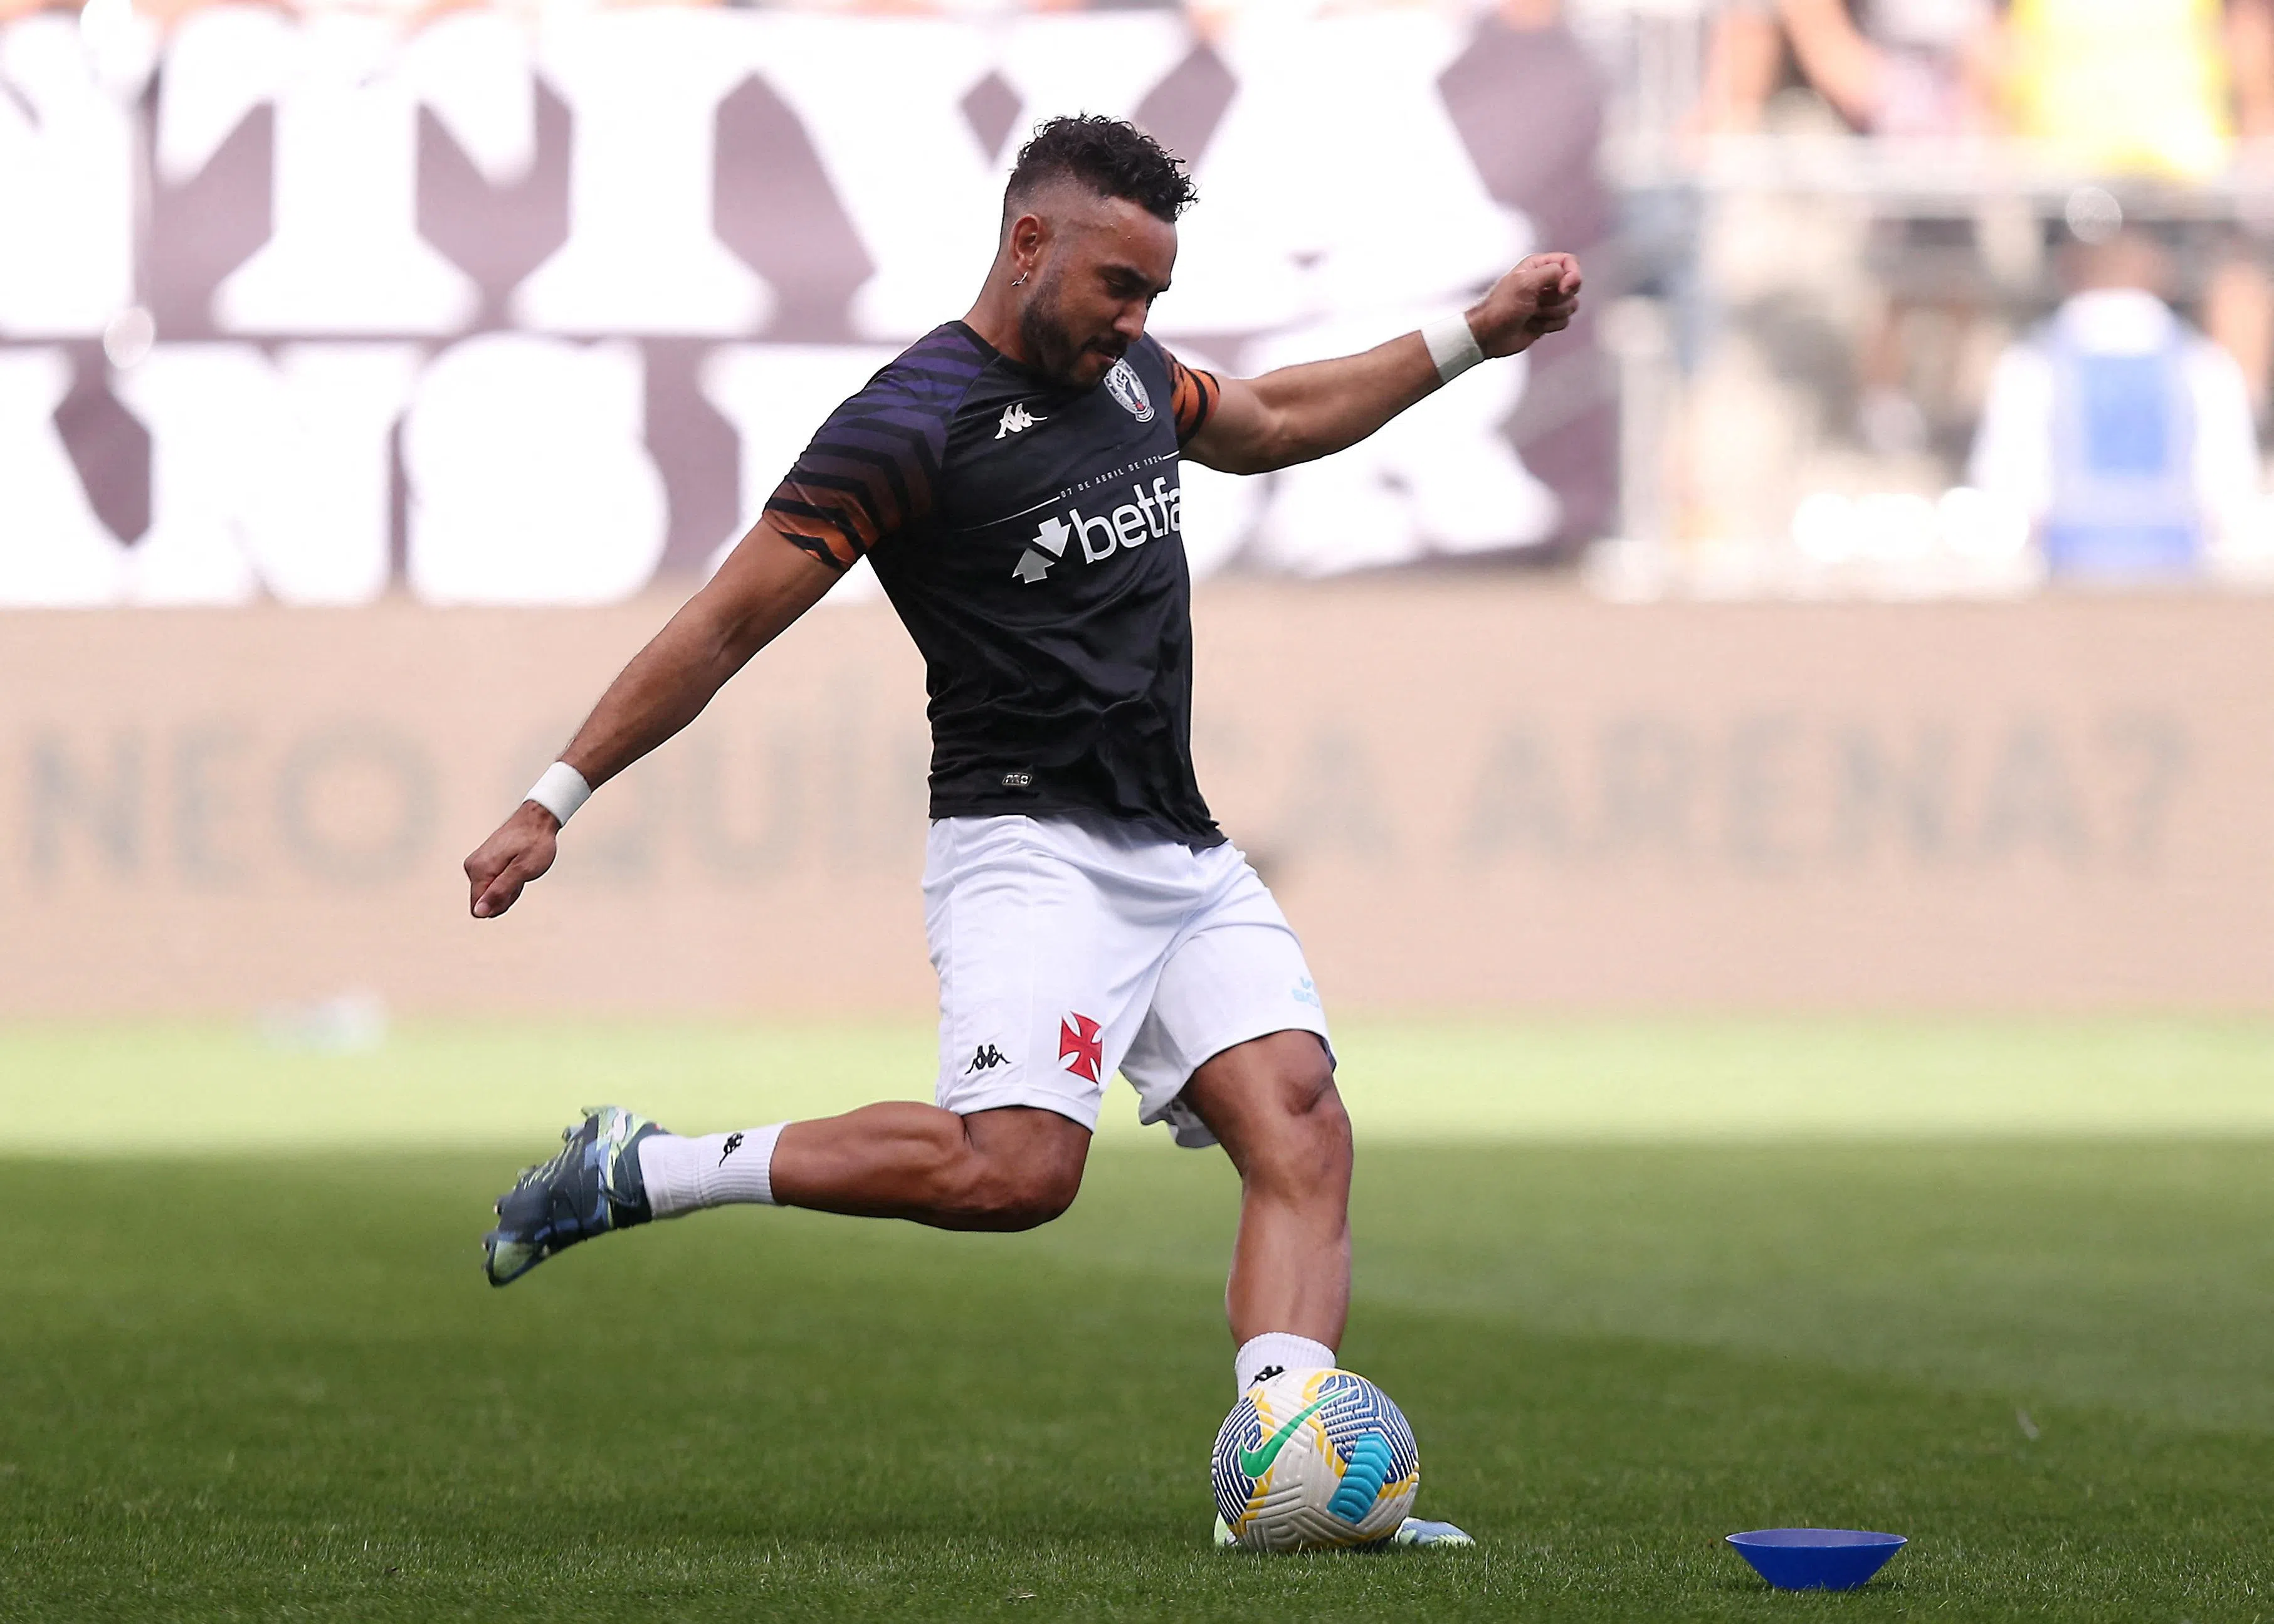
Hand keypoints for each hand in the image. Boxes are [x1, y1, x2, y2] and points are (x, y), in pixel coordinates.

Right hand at [464, 801, 559, 918]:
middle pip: (484, 901)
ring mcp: (477, 863)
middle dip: (505, 896)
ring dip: (507, 887)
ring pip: (489, 891)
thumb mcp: (523, 871)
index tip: (514, 888)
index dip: (500, 905)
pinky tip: (516, 866)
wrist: (537, 819)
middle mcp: (473, 866)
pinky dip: (506, 879)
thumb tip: (479, 911)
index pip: (479, 908)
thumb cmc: (534, 842)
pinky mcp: (482, 860)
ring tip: (520, 870)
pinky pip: (491, 881)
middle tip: (520, 877)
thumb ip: (500, 892)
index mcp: (480, 870)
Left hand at [1467, 252, 1583, 358]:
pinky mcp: (1548, 319)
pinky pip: (1564, 321)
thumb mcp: (1526, 283)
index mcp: (1538, 266)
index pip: (1569, 262)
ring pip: (1570, 305)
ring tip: (1533, 313)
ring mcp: (1547, 302)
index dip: (1572, 275)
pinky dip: (1551, 324)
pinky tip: (1534, 324)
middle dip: (1558, 298)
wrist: (1490, 335)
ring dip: (1552, 313)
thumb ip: (1552, 272)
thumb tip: (1568, 276)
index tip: (1563, 288)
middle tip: (1538, 301)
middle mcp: (1544, 282)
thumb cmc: (1500, 308)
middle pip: (1573, 285)